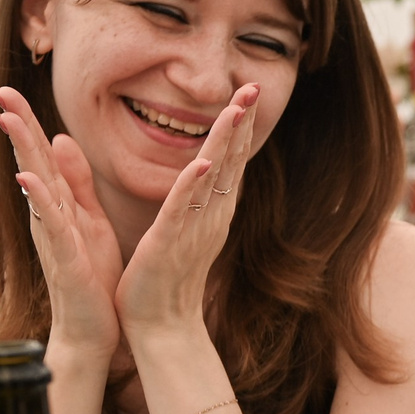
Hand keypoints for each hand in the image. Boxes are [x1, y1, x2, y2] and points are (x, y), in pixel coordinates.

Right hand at [0, 89, 121, 361]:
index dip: (29, 123)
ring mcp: (54, 235)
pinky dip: (40, 201)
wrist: (94, 326)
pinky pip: (51, 225)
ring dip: (23, 153)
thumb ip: (75, 181)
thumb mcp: (87, 218)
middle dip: (18, 127)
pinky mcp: (65, 257)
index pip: (42, 156)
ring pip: (36, 187)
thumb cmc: (93, 272)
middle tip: (1, 91)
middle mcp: (50, 215)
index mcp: (61, 204)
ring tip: (7, 121)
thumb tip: (59, 138)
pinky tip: (29, 179)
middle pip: (32, 163)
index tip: (12, 89)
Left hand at [114, 89, 256, 343]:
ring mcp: (194, 230)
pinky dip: (192, 188)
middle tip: (251, 86)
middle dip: (240, 123)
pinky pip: (183, 212)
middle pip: (230, 162)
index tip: (246, 92)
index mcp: (210, 211)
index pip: (229, 161)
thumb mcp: (182, 228)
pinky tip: (201, 165)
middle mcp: (210, 216)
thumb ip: (192, 197)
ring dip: (224, 144)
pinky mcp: (170, 245)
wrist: (162, 327)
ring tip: (234, 110)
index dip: (239, 126)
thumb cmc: (166, 280)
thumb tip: (203, 170)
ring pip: (213, 179)